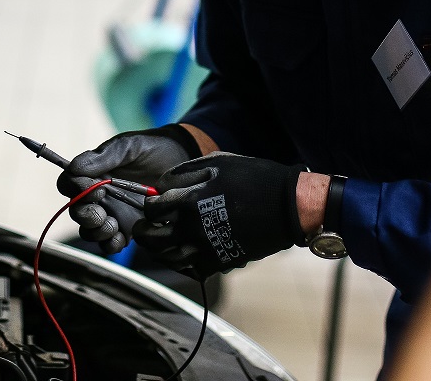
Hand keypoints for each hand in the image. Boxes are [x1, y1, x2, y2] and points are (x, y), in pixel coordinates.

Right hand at [57, 125, 200, 253]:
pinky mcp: (129, 228)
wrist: (183, 160)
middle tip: (102, 212)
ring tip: (114, 224)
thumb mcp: (128, 146)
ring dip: (97, 231)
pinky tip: (123, 236)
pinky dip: (111, 244)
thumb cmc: (153, 149)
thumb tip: (74, 167)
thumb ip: (103, 156)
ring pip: (90, 231)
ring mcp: (113, 212)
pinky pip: (110, 243)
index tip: (97, 188)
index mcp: (93, 174)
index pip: (68, 185)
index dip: (75, 190)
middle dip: (85, 216)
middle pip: (76, 212)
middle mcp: (99, 195)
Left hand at [133, 153, 305, 277]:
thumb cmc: (253, 178)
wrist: (287, 206)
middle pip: (152, 237)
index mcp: (189, 200)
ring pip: (167, 257)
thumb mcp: (217, 162)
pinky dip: (181, 262)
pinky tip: (182, 252)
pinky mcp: (219, 261)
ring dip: (158, 250)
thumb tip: (162, 183)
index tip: (153, 204)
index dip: (148, 206)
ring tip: (158, 242)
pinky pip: (190, 268)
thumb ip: (185, 172)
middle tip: (144, 227)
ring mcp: (205, 248)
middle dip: (143, 231)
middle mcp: (192, 228)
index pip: (152, 208)